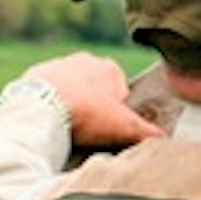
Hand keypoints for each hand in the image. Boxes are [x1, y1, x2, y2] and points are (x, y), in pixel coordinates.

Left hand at [21, 52, 166, 148]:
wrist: (42, 108)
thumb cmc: (87, 114)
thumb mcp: (125, 127)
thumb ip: (148, 132)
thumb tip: (166, 140)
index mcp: (110, 68)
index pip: (119, 90)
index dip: (116, 110)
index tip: (108, 126)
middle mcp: (84, 59)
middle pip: (94, 87)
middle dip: (92, 105)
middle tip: (87, 128)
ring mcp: (58, 65)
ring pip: (70, 87)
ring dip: (70, 103)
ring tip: (66, 127)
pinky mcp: (34, 74)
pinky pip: (46, 90)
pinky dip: (48, 103)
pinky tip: (48, 120)